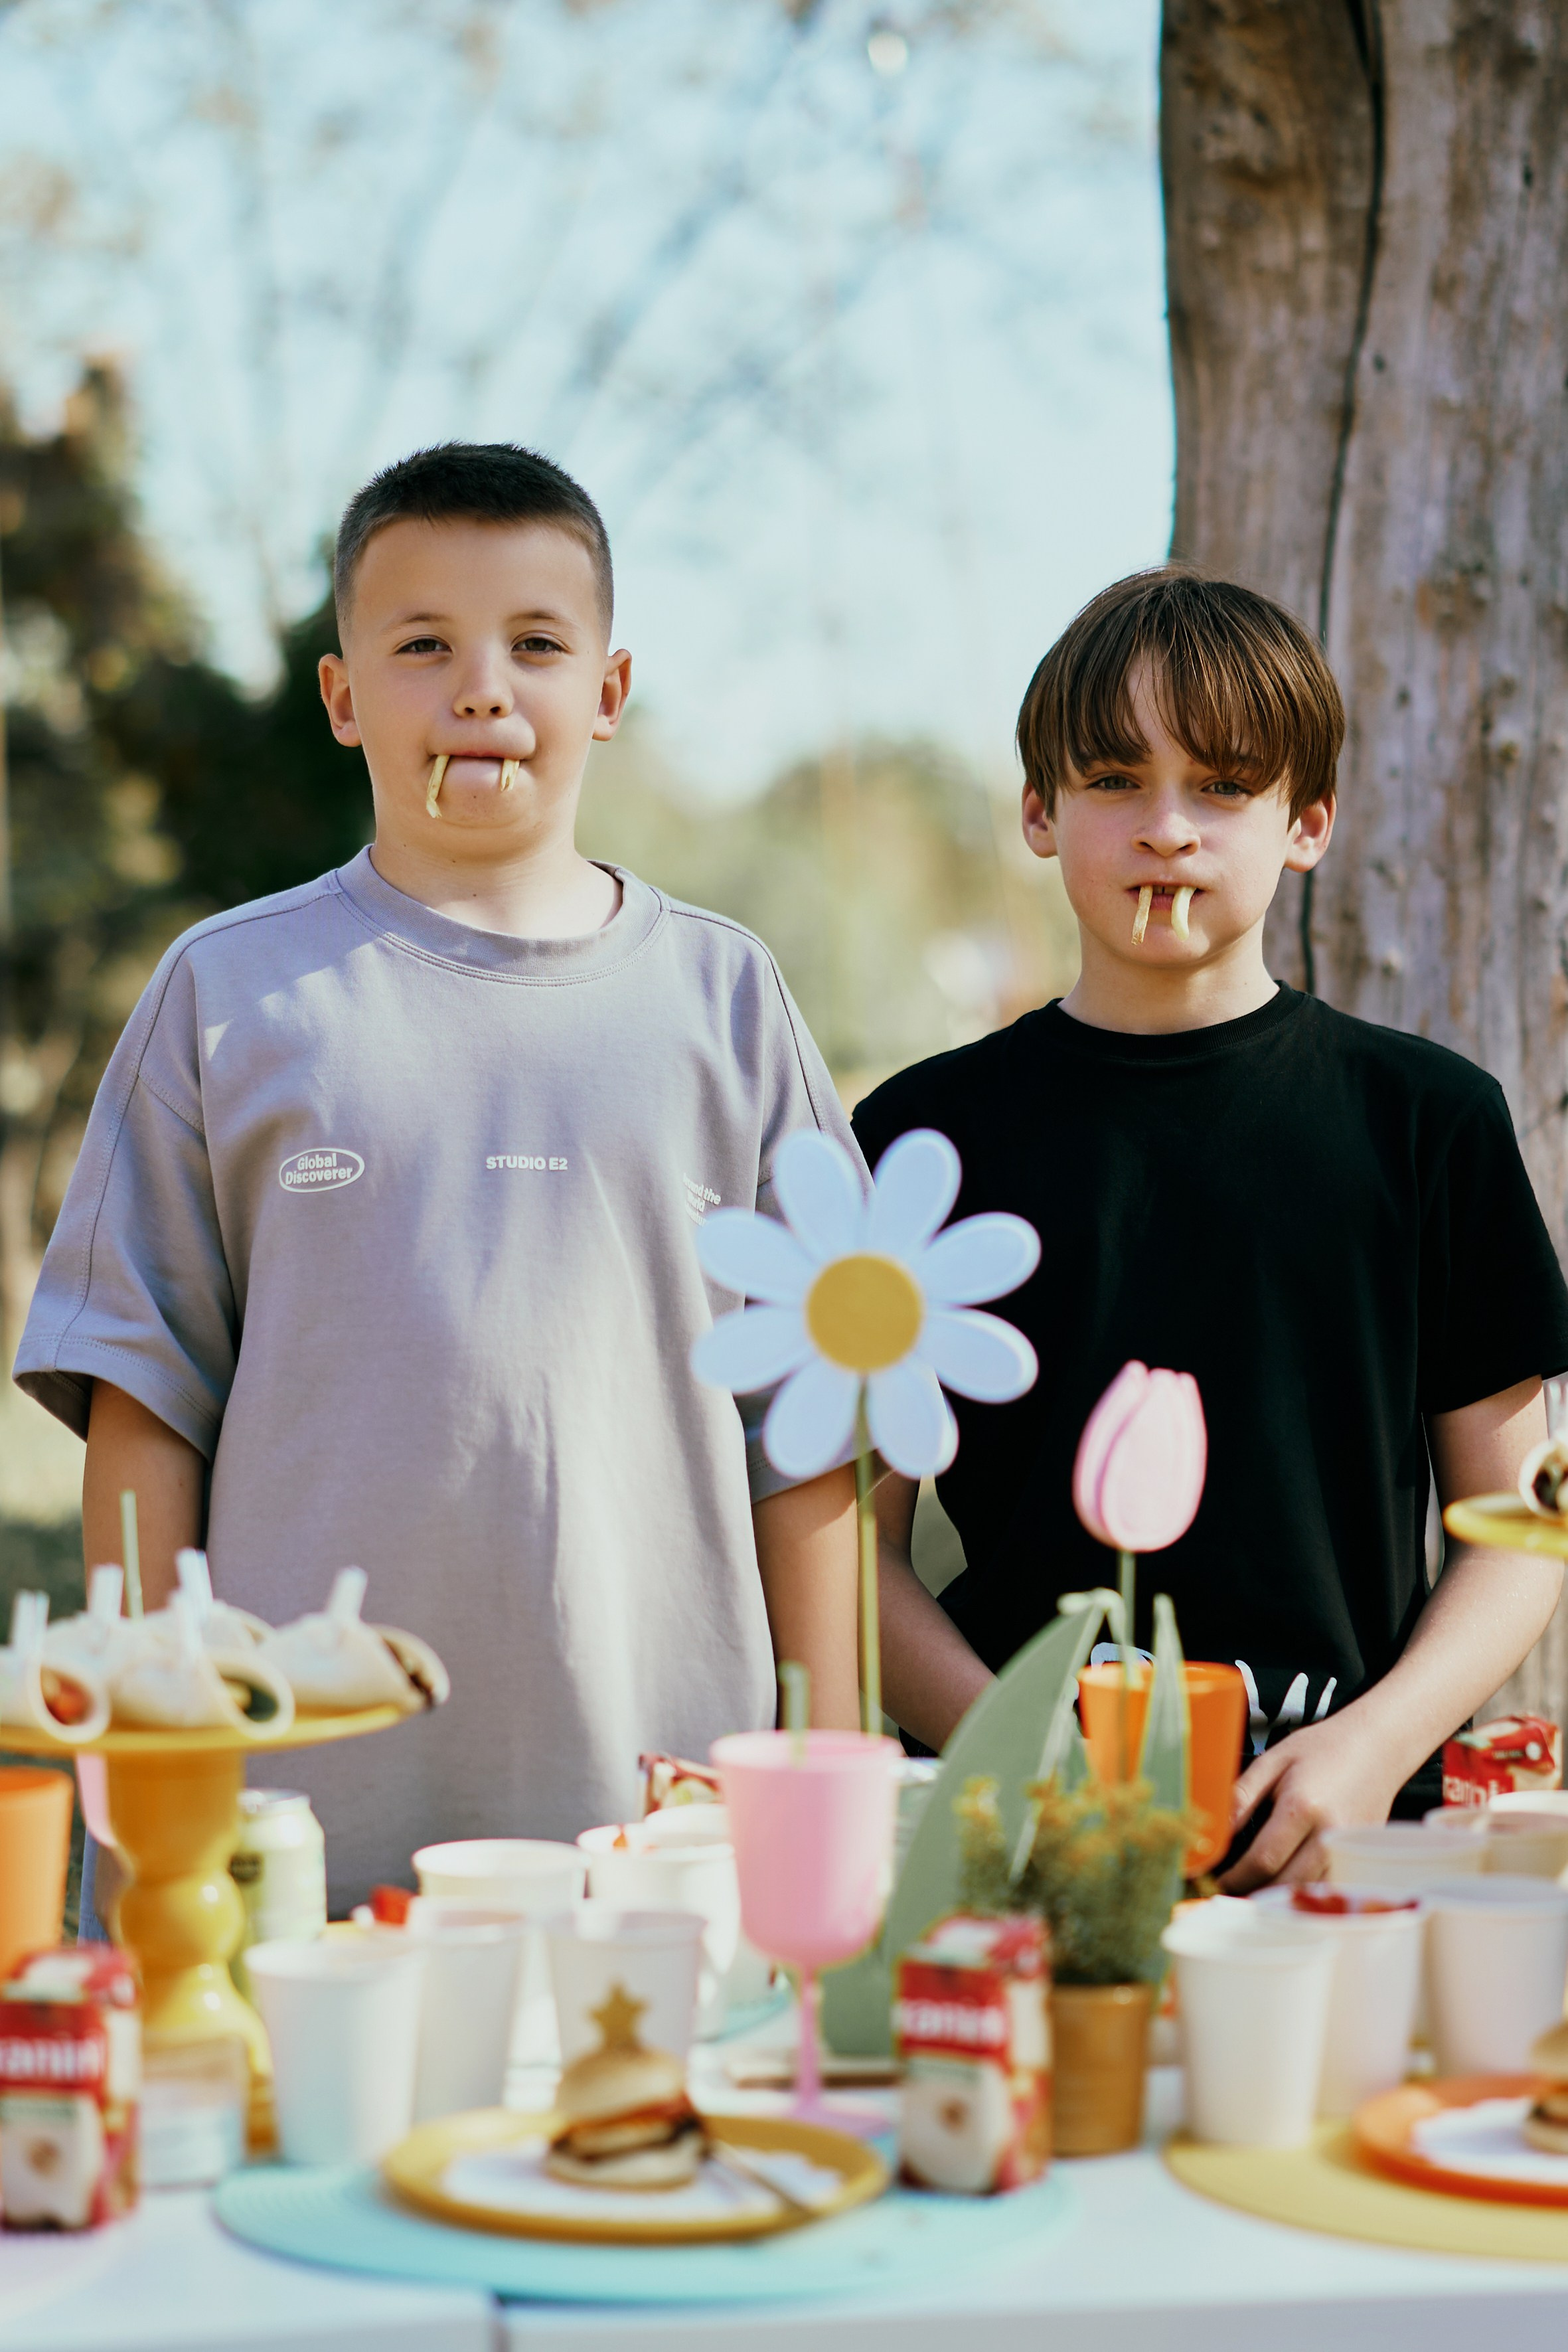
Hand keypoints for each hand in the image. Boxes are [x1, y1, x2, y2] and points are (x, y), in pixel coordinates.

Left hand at [1216, 1705, 1408, 1892]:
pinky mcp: (1363, 1856)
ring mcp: (1351, 1849)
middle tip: (1231, 1892)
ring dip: (1281, 1898)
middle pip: (1287, 1884)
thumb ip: (1242, 1795)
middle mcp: (1330, 1834)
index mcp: (1302, 1807)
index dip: (1237, 1878)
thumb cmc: (1321, 1749)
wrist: (1377, 1746)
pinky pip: (1332, 1887)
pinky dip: (1309, 1892)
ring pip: (1311, 1892)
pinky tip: (1289, 1886)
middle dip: (1255, 1893)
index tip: (1218, 1881)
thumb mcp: (1273, 1760)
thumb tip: (1216, 1830)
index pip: (1263, 1860)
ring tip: (1254, 1892)